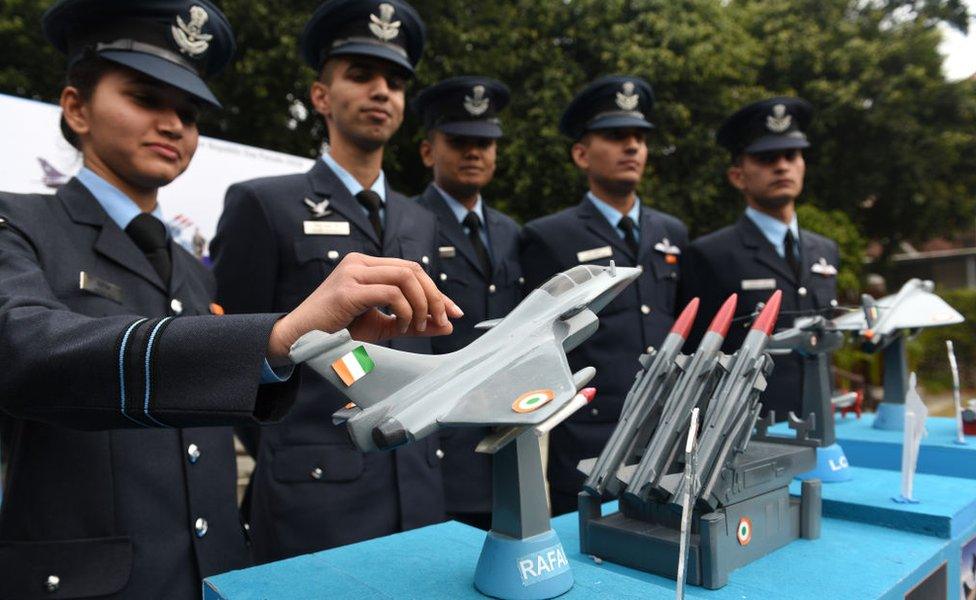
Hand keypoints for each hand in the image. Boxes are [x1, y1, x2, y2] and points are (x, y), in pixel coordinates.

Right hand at [266, 253, 462, 360]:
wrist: (300, 338)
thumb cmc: (338, 331)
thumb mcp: (383, 326)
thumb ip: (413, 323)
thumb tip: (447, 325)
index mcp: (367, 266)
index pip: (411, 269)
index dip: (436, 291)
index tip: (453, 312)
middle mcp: (360, 262)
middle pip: (413, 269)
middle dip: (435, 296)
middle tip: (443, 321)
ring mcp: (353, 273)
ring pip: (405, 277)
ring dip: (421, 304)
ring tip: (419, 326)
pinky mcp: (348, 290)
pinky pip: (390, 293)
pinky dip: (405, 310)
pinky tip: (403, 326)